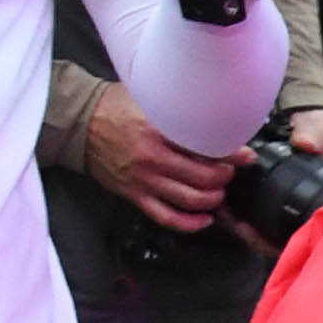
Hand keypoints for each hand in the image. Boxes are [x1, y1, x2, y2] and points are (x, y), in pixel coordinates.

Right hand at [77, 81, 230, 233]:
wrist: (78, 123)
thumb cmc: (115, 107)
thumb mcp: (148, 99)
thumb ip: (178, 111)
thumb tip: (214, 117)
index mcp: (157, 130)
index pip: (204, 146)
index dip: (231, 154)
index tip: (245, 156)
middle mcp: (151, 157)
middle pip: (204, 178)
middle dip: (224, 177)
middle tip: (228, 172)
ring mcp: (143, 179)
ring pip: (190, 200)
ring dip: (212, 199)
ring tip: (218, 191)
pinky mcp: (134, 194)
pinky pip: (166, 217)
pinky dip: (190, 223)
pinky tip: (205, 218)